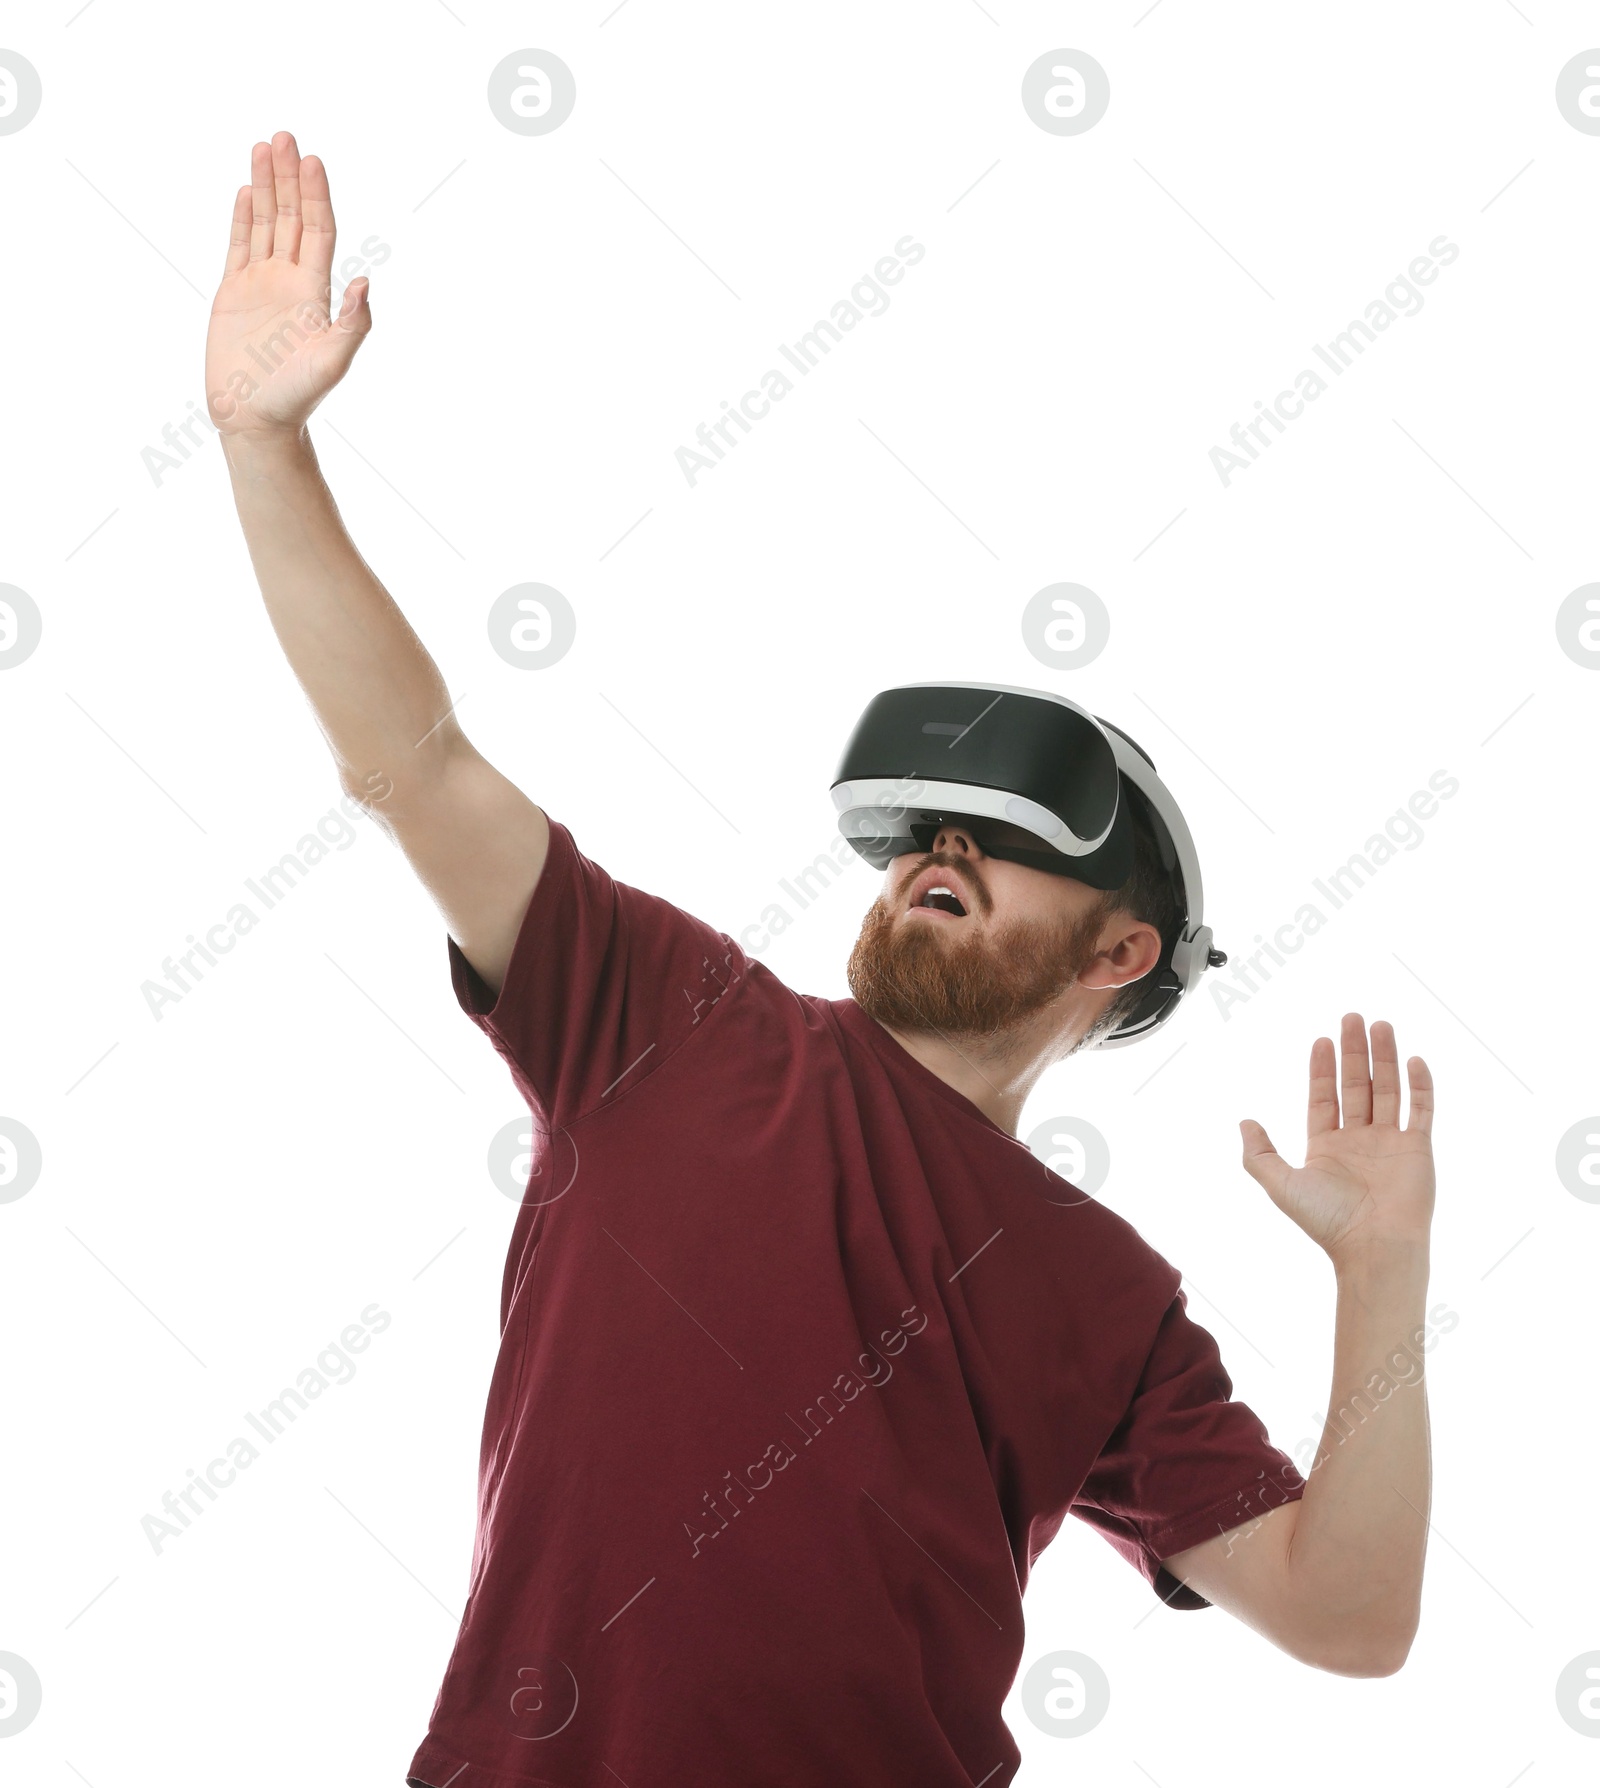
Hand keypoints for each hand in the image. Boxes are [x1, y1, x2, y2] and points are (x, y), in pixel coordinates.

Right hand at [205, 132, 370, 436]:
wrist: (255, 419)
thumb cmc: (297, 398)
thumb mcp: (331, 363)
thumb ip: (353, 324)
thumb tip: (366, 283)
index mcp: (315, 292)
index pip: (318, 231)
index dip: (316, 196)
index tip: (312, 161)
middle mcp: (291, 281)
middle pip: (292, 218)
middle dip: (289, 178)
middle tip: (284, 135)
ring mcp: (262, 285)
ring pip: (265, 224)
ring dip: (265, 186)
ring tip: (262, 147)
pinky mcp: (233, 293)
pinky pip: (239, 245)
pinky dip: (243, 217)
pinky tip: (244, 190)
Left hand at [1239, 1014, 1433, 1267]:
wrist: (1375, 1247)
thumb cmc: (1328, 1221)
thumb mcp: (1280, 1185)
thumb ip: (1259, 1154)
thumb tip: (1244, 1121)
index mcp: (1327, 1147)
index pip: (1324, 1096)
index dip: (1322, 1068)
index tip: (1322, 1040)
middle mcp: (1359, 1140)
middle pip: (1356, 1085)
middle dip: (1353, 1051)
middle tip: (1352, 1017)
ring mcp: (1390, 1143)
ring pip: (1388, 1089)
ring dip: (1384, 1057)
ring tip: (1380, 1025)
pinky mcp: (1417, 1149)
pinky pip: (1421, 1110)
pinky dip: (1419, 1085)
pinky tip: (1413, 1060)